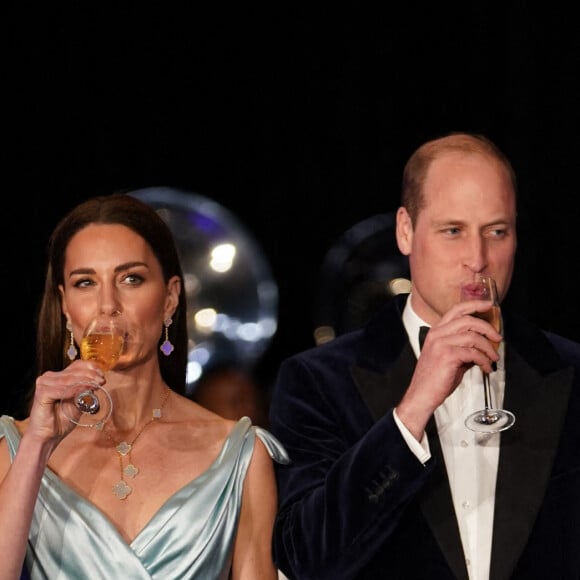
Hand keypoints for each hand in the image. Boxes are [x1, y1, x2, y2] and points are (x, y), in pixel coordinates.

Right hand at [27, 361, 105, 441]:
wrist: (48, 436)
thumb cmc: (62, 419)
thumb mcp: (79, 402)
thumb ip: (86, 391)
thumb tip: (98, 381)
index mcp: (58, 376)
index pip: (77, 365)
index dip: (92, 368)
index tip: (103, 376)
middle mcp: (49, 377)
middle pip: (74, 371)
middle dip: (91, 375)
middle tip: (102, 381)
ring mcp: (44, 384)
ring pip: (69, 379)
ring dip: (84, 382)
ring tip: (96, 385)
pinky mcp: (42, 393)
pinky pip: (61, 390)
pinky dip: (74, 390)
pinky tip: (83, 391)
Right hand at [396, 299, 500, 438]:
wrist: (422, 394)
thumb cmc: (434, 378)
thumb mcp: (448, 357)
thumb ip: (463, 347)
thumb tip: (482, 346)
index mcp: (436, 332)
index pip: (456, 310)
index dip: (474, 305)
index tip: (488, 306)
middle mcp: (437, 334)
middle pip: (468, 320)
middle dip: (487, 328)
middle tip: (497, 338)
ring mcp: (441, 344)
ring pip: (473, 336)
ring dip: (488, 348)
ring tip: (493, 358)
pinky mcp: (447, 356)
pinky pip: (473, 353)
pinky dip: (484, 361)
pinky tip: (486, 368)